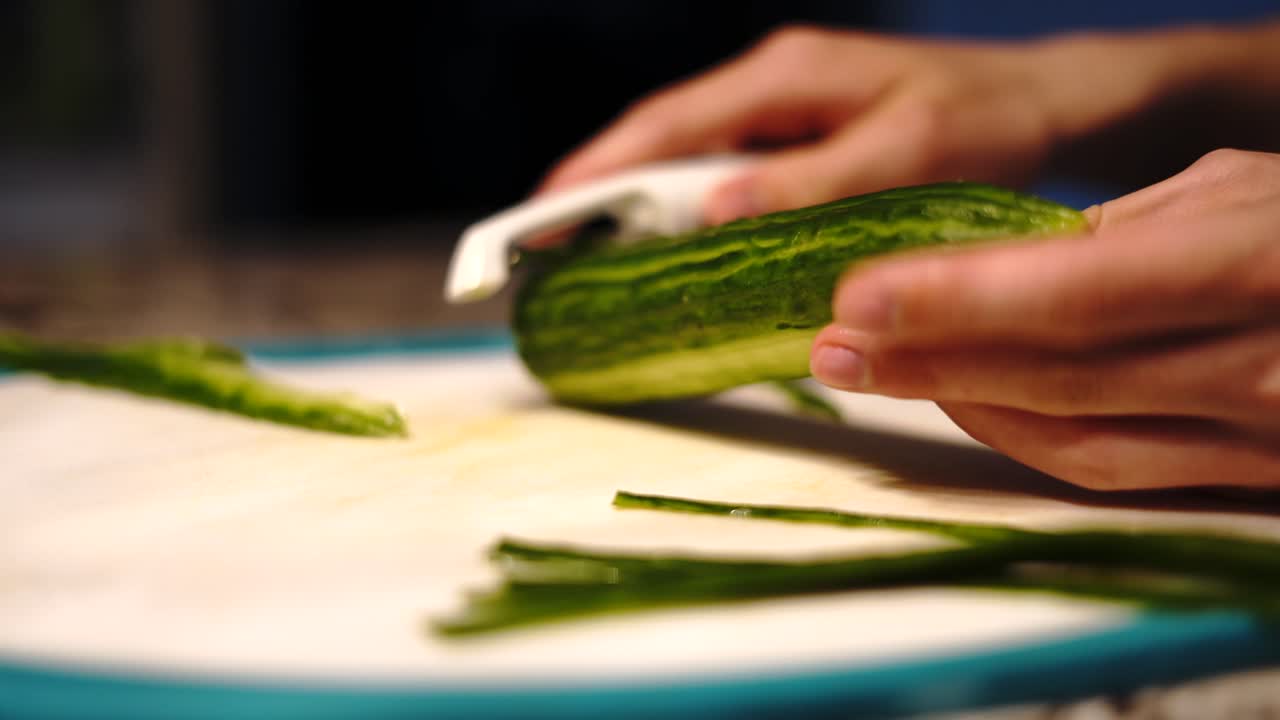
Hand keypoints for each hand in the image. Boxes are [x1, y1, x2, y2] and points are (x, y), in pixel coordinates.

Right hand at [538, 25, 1247, 224]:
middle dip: (598, 196)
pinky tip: (674, 257)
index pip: (664, 124)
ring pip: (688, 162)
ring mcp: (782, 113)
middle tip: (543, 257)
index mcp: (783, 76)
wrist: (1045, 105)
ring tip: (591, 266)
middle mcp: (770, 86)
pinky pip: (725, 178)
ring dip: (639, 212)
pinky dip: (688, 217)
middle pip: (660, 143)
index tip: (535, 219)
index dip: (595, 172)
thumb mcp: (904, 157)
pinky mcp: (800, 142)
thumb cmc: (985, 123)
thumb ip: (810, 183)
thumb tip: (711, 210)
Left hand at [810, 149, 1279, 490]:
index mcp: (1254, 266)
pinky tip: (958, 404)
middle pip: (1054, 377)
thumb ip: (1118, 232)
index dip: (958, 301)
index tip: (858, 299)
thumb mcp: (1236, 191)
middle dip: (928, 361)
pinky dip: (1018, 439)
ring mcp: (1253, 436)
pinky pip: (1107, 470)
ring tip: (869, 372)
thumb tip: (994, 264)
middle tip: (830, 344)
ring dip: (955, 405)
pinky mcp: (1242, 478)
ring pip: (1069, 439)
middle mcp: (1255, 365)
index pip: (1076, 293)